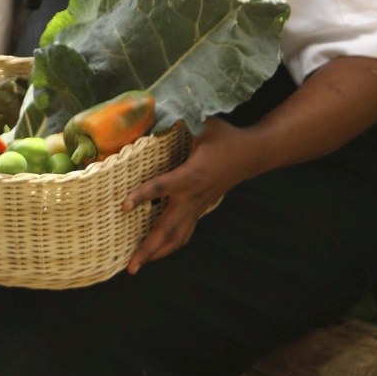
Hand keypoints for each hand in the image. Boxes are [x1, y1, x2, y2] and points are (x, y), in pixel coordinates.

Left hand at [120, 118, 250, 272]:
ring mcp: (198, 206)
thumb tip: (154, 108)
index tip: (123, 206)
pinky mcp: (201, 209)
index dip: (142, 196)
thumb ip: (179, 119)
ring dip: (158, 252)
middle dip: (148, 248)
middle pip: (168, 228)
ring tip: (138, 265)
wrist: (253, 154)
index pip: (161, 186)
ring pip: (177, 237)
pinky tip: (157, 252)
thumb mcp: (203, 123)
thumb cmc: (225, 137)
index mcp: (191, 174)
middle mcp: (193, 196)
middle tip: (130, 267)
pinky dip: (170, 245)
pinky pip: (185, 233)